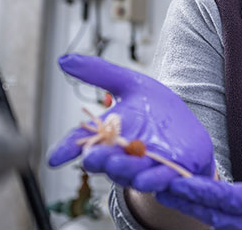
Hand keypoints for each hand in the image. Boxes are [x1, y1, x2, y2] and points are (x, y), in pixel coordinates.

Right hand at [47, 54, 214, 191]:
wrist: (188, 128)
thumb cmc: (155, 108)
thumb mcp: (130, 84)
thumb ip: (99, 73)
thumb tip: (63, 60)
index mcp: (110, 134)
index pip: (84, 141)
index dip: (68, 149)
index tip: (53, 159)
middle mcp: (123, 155)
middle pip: (105, 161)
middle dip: (99, 159)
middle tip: (95, 156)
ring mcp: (145, 167)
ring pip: (132, 174)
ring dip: (125, 170)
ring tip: (122, 164)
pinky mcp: (169, 174)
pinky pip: (162, 181)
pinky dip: (157, 181)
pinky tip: (154, 180)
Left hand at [156, 134, 241, 229]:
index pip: (229, 200)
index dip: (198, 191)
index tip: (172, 179)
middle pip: (217, 216)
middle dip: (185, 200)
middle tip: (154, 181)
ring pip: (223, 227)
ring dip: (195, 208)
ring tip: (167, 187)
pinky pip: (236, 229)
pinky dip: (214, 215)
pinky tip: (199, 201)